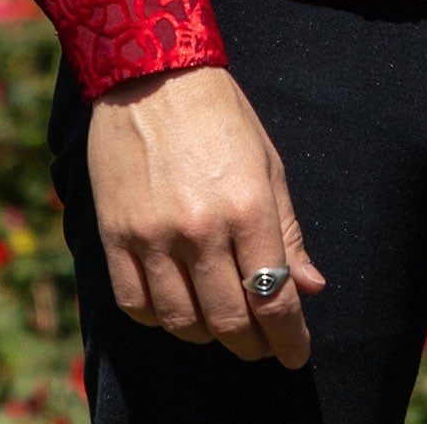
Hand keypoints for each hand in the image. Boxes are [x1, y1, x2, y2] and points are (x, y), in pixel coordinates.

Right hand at [87, 64, 325, 365]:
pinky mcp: (115, 235)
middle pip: (230, 320)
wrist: (151, 73)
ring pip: (183, 322)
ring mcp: (154, 235)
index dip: (289, 338)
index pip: (274, 298)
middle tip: (262, 344)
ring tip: (221, 323)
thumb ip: (288, 231)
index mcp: (248, 207)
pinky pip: (136, 305)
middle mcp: (202, 228)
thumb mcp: (267, 164)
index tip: (296, 354)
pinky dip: (159, 318)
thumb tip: (311, 287)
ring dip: (207, 334)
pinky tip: (175, 306)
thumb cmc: (220, 115)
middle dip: (253, 344)